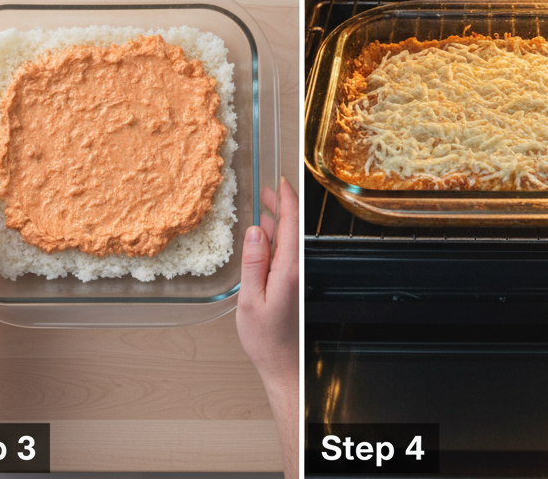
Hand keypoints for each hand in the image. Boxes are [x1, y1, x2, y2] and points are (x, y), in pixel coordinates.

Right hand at [236, 178, 298, 478]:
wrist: (283, 366)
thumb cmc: (266, 339)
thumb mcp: (251, 299)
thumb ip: (253, 262)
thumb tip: (255, 231)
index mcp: (288, 269)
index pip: (291, 225)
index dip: (287, 200)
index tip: (281, 181)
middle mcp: (296, 270)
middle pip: (291, 229)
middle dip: (281, 206)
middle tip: (266, 191)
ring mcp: (296, 278)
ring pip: (288, 241)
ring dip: (277, 223)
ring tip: (263, 210)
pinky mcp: (293, 286)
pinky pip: (285, 255)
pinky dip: (275, 241)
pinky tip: (263, 240)